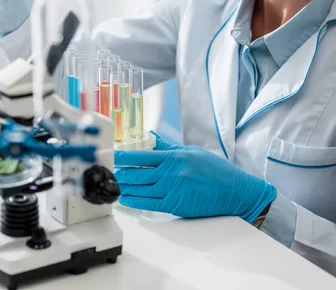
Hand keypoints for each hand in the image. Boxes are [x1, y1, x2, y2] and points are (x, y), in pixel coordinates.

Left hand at [115, 133, 275, 222]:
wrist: (233, 191)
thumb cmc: (215, 170)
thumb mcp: (192, 151)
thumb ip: (169, 145)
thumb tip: (152, 136)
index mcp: (174, 156)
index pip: (142, 155)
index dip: (124, 156)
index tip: (112, 155)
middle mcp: (171, 173)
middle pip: (137, 173)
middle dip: (120, 173)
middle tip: (107, 171)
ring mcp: (172, 190)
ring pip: (141, 189)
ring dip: (124, 187)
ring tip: (112, 184)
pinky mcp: (175, 205)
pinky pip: (150, 204)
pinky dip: (135, 202)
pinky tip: (126, 199)